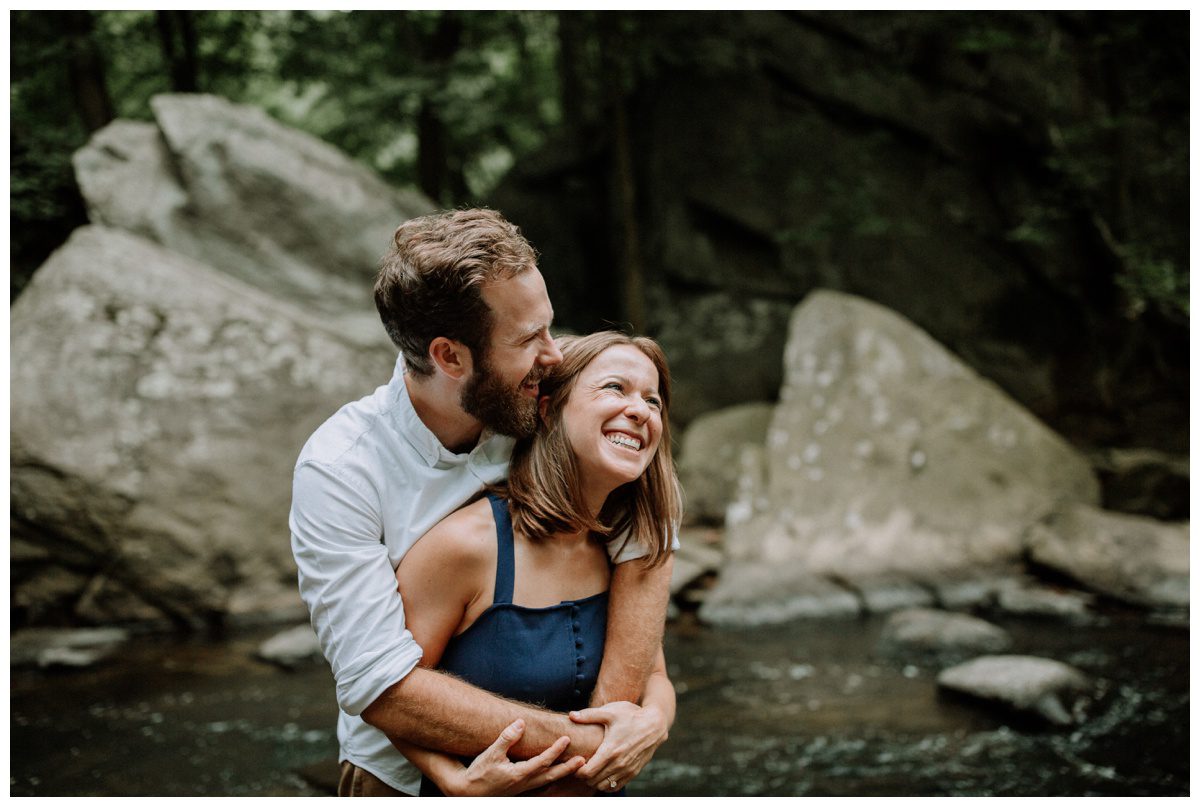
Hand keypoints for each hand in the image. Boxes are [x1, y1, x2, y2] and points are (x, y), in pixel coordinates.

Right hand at [444, 719, 584, 795]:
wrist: (468, 792)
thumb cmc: (479, 772)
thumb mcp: (491, 753)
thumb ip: (507, 737)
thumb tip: (521, 722)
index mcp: (519, 774)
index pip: (543, 761)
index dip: (556, 750)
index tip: (567, 738)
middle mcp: (524, 783)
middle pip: (551, 774)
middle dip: (568, 767)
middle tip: (584, 760)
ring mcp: (523, 788)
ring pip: (547, 780)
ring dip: (562, 773)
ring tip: (575, 766)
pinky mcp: (520, 789)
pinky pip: (541, 784)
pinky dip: (551, 778)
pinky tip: (556, 775)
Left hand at [569, 701, 668, 790]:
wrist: (655, 724)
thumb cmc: (631, 716)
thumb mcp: (610, 712)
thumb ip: (589, 715)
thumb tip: (571, 715)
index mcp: (610, 750)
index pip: (588, 772)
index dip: (578, 770)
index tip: (576, 761)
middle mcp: (619, 764)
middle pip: (593, 781)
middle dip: (584, 776)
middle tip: (581, 765)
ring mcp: (627, 770)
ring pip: (604, 786)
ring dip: (595, 781)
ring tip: (592, 769)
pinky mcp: (634, 772)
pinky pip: (616, 786)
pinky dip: (607, 783)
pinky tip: (603, 772)